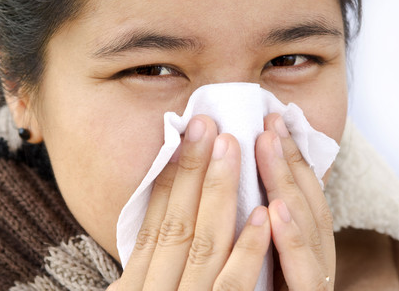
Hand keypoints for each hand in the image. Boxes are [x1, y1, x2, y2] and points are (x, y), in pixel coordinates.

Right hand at [109, 115, 270, 289]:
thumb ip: (147, 272)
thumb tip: (158, 222)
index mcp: (134, 288)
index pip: (152, 224)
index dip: (169, 178)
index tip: (183, 138)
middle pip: (176, 223)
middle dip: (192, 170)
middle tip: (206, 124)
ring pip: (205, 245)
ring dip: (220, 192)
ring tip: (231, 147)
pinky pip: (232, 287)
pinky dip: (247, 251)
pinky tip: (263, 215)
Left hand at [256, 114, 334, 289]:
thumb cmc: (258, 288)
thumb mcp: (262, 254)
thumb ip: (258, 217)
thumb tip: (239, 179)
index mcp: (306, 251)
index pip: (301, 197)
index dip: (289, 158)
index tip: (271, 122)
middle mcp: (315, 264)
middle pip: (305, 206)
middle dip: (288, 159)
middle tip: (268, 121)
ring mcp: (314, 284)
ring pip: (307, 231)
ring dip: (285, 183)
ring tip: (268, 144)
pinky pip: (303, 275)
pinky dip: (290, 241)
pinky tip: (274, 210)